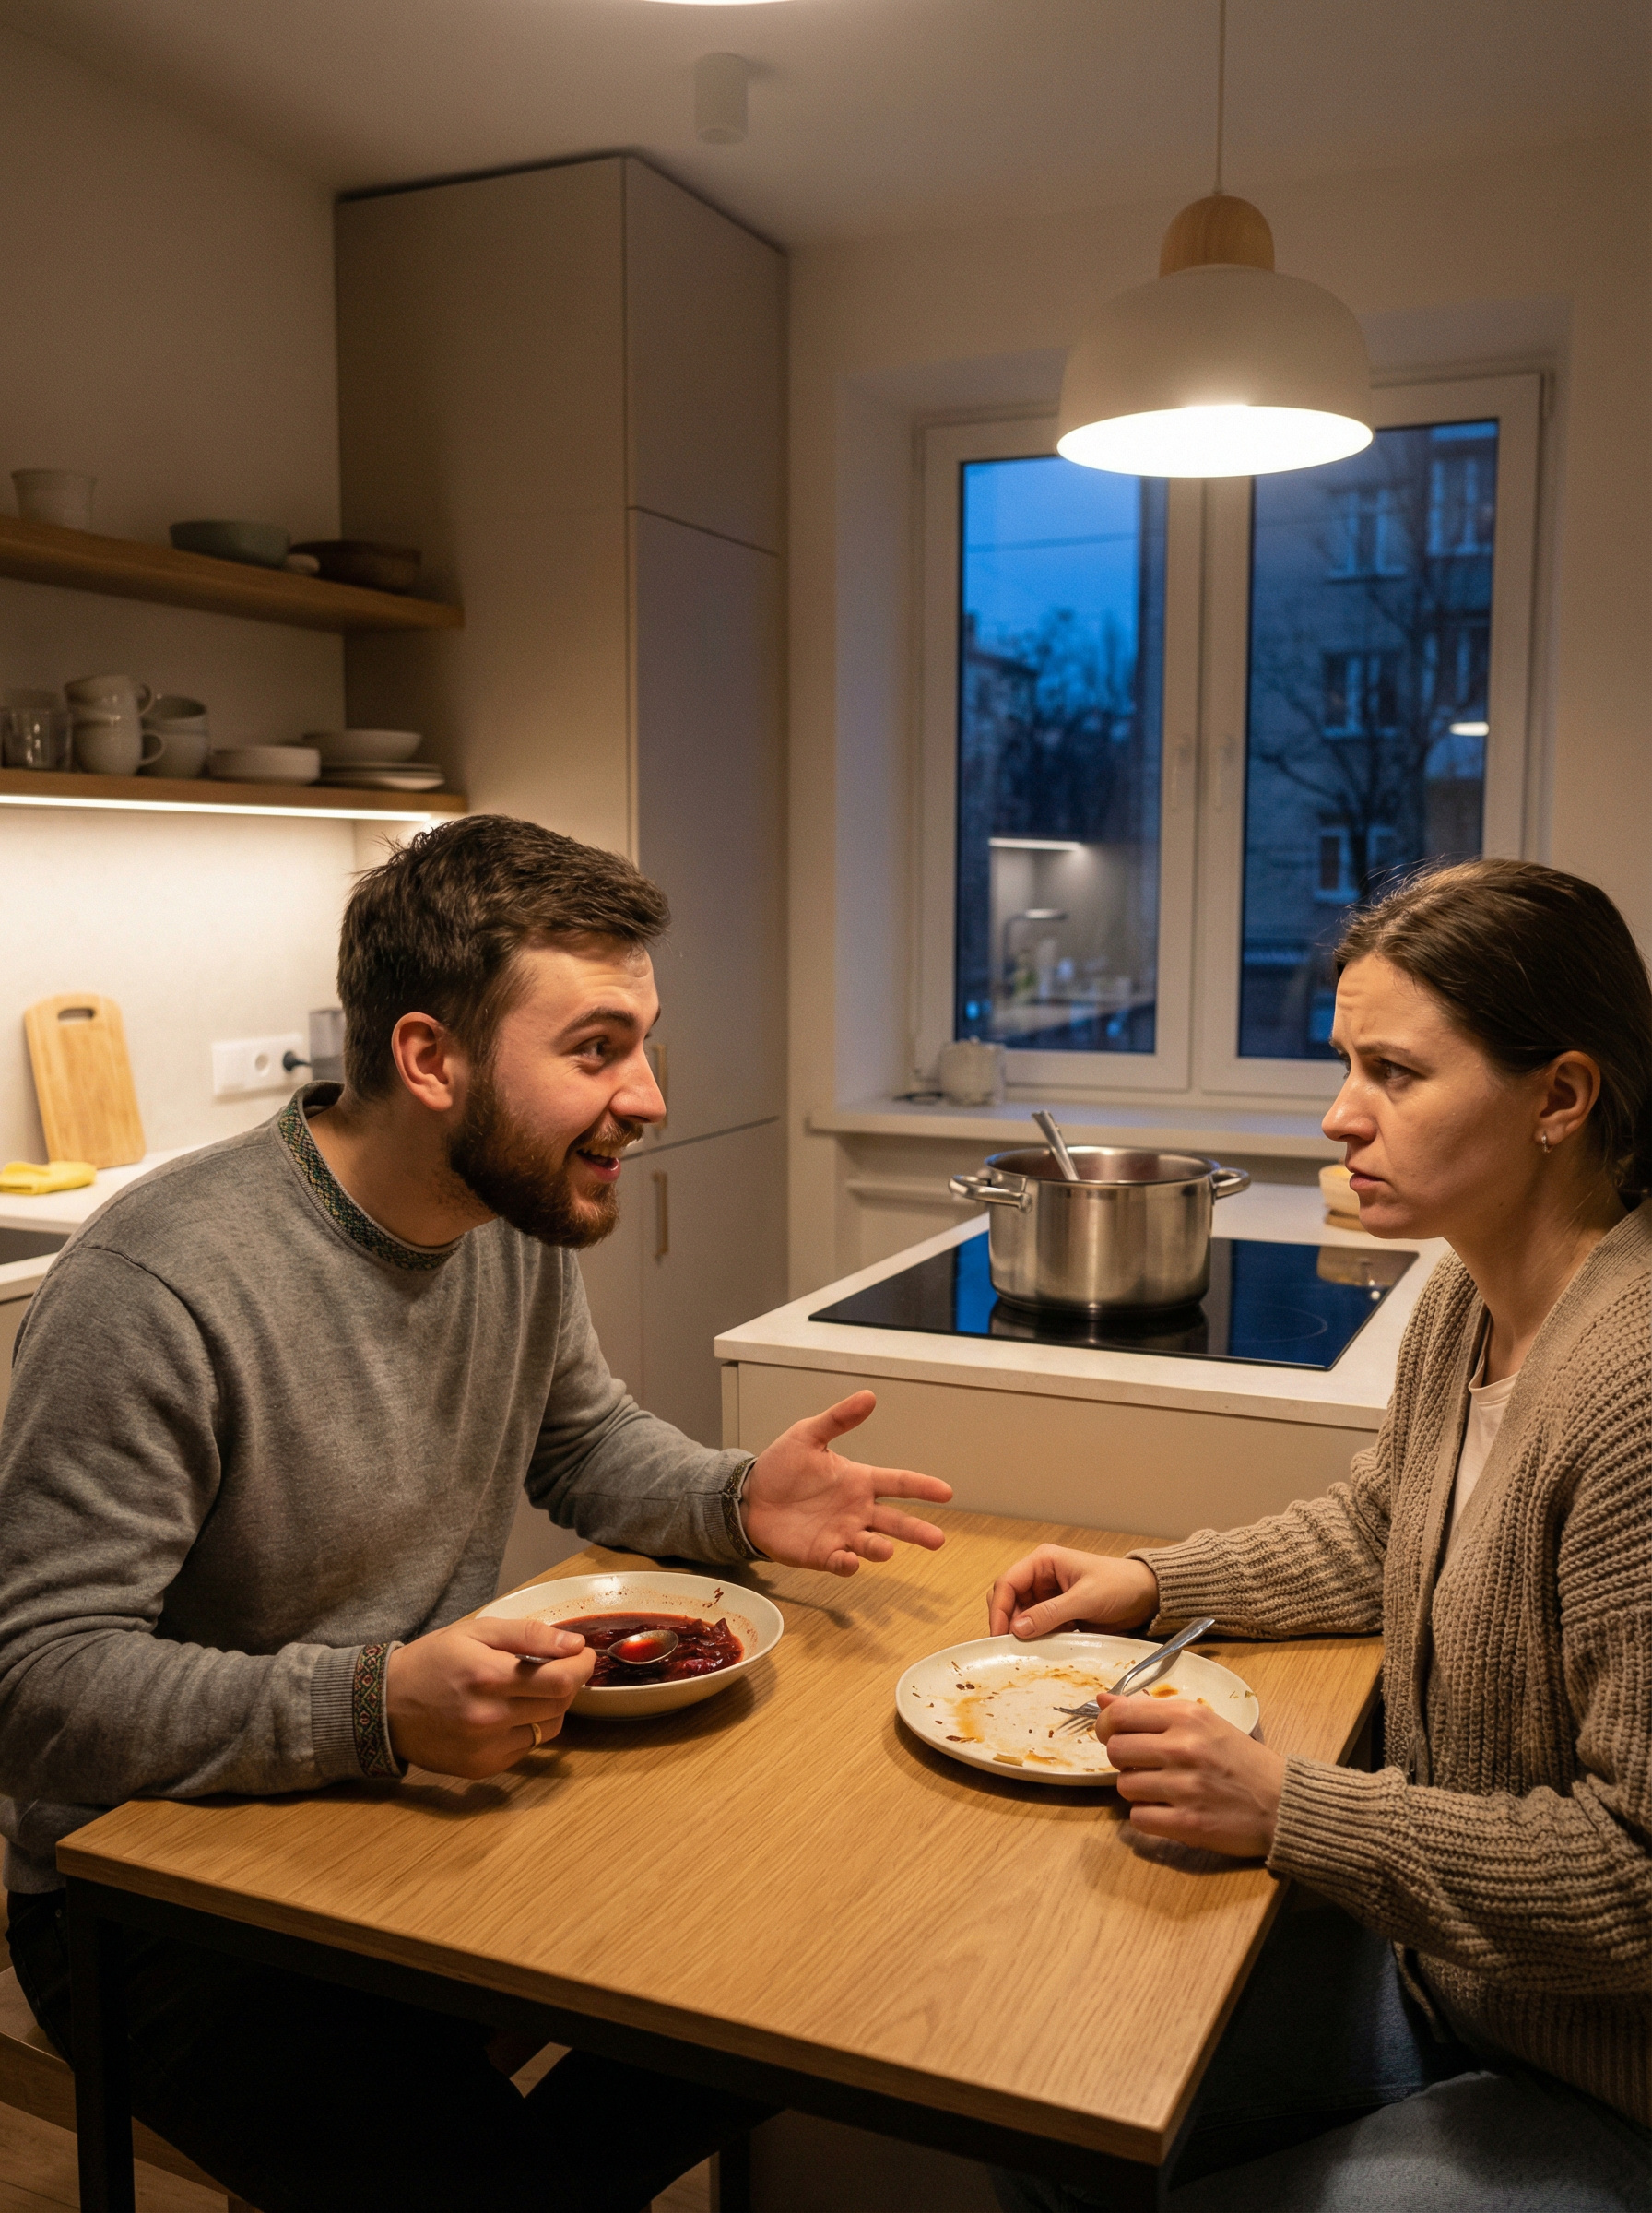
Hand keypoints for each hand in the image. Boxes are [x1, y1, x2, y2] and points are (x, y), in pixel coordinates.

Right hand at [385, 1617, 595, 1777]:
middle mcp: (489, 1717)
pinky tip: (510, 1712)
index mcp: (488, 1676)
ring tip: (532, 1689)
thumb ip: (528, 1634)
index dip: (581, 1665)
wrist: (384, 1706)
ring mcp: (486, 1748)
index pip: (560, 1679)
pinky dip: (529, 1728)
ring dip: (553, 1706)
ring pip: (549, 1728)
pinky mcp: (482, 1768)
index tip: (580, 1654)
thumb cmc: (432, 1661)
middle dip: (568, 1682)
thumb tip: (573, 1644)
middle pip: (560, 1703)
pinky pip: (527, 1747)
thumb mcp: (475, 1631)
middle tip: (557, 1666)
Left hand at [744, 1390, 952, 1576]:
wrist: (750, 1497)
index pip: (898, 1483)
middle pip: (895, 1521)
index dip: (922, 1486)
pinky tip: (850, 1561)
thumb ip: (839, 1419)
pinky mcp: (823, 1554)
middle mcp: (857, 1510)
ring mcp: (842, 1534)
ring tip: (886, 1550)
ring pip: (871, 1545)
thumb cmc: (782, 1467)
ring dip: (881, 1549)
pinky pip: (841, 1562)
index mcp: (859, 1480)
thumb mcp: (808, 1435)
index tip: (946, 1492)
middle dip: (917, 1530)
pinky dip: (848, 1563)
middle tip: (938, 1539)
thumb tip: (869, 1396)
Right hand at [987, 1545, 1159, 1638]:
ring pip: (1021, 1618)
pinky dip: (1037, 1640)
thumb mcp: (1086, 1598)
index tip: (1000, 1634)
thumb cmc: (1120, 1584)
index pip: (1007, 1583)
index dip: (999, 1608)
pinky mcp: (1058, 1615)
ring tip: (1028, 1650)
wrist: (1147, 1596)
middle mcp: (1041, 1578)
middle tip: (1011, 1646)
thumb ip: (1051, 1612)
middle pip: (1009, 1600)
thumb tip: (1018, 1628)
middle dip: (1007, 1622)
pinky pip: (1038, 1629)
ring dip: (1023, 1634)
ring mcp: (1048, 1598)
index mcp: (1043, 1562)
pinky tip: (1045, 1649)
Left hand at [1098, 1690, 1284, 1856]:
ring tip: (1163, 1789)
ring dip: (1138, 1791)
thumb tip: (1103, 1700)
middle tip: (1145, 1765)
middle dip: (1124, 1760)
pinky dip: (1149, 1817)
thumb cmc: (1241, 1760)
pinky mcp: (1188, 1824)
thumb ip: (1152, 1711)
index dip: (1107, 1726)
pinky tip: (1169, 1810)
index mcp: (1188, 1717)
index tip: (1114, 1734)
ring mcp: (1185, 1788)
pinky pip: (1139, 1819)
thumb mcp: (1203, 1722)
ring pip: (1125, 1787)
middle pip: (1116, 1751)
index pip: (1119, 1715)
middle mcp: (1183, 1748)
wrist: (1283, 1802)